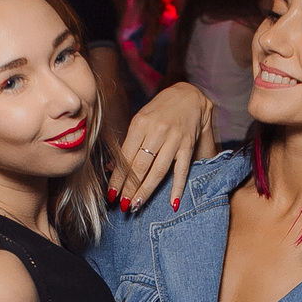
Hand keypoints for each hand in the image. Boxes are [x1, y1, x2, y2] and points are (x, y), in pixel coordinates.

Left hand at [109, 83, 213, 215]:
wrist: (189, 96)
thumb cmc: (160, 110)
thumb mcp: (140, 121)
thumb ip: (128, 144)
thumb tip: (111, 169)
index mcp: (140, 124)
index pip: (126, 156)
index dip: (118, 177)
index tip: (111, 194)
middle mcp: (156, 131)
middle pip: (140, 165)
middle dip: (130, 187)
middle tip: (123, 205)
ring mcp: (174, 139)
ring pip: (158, 170)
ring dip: (147, 190)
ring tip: (137, 204)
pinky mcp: (188, 145)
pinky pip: (182, 170)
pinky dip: (178, 188)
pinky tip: (172, 203)